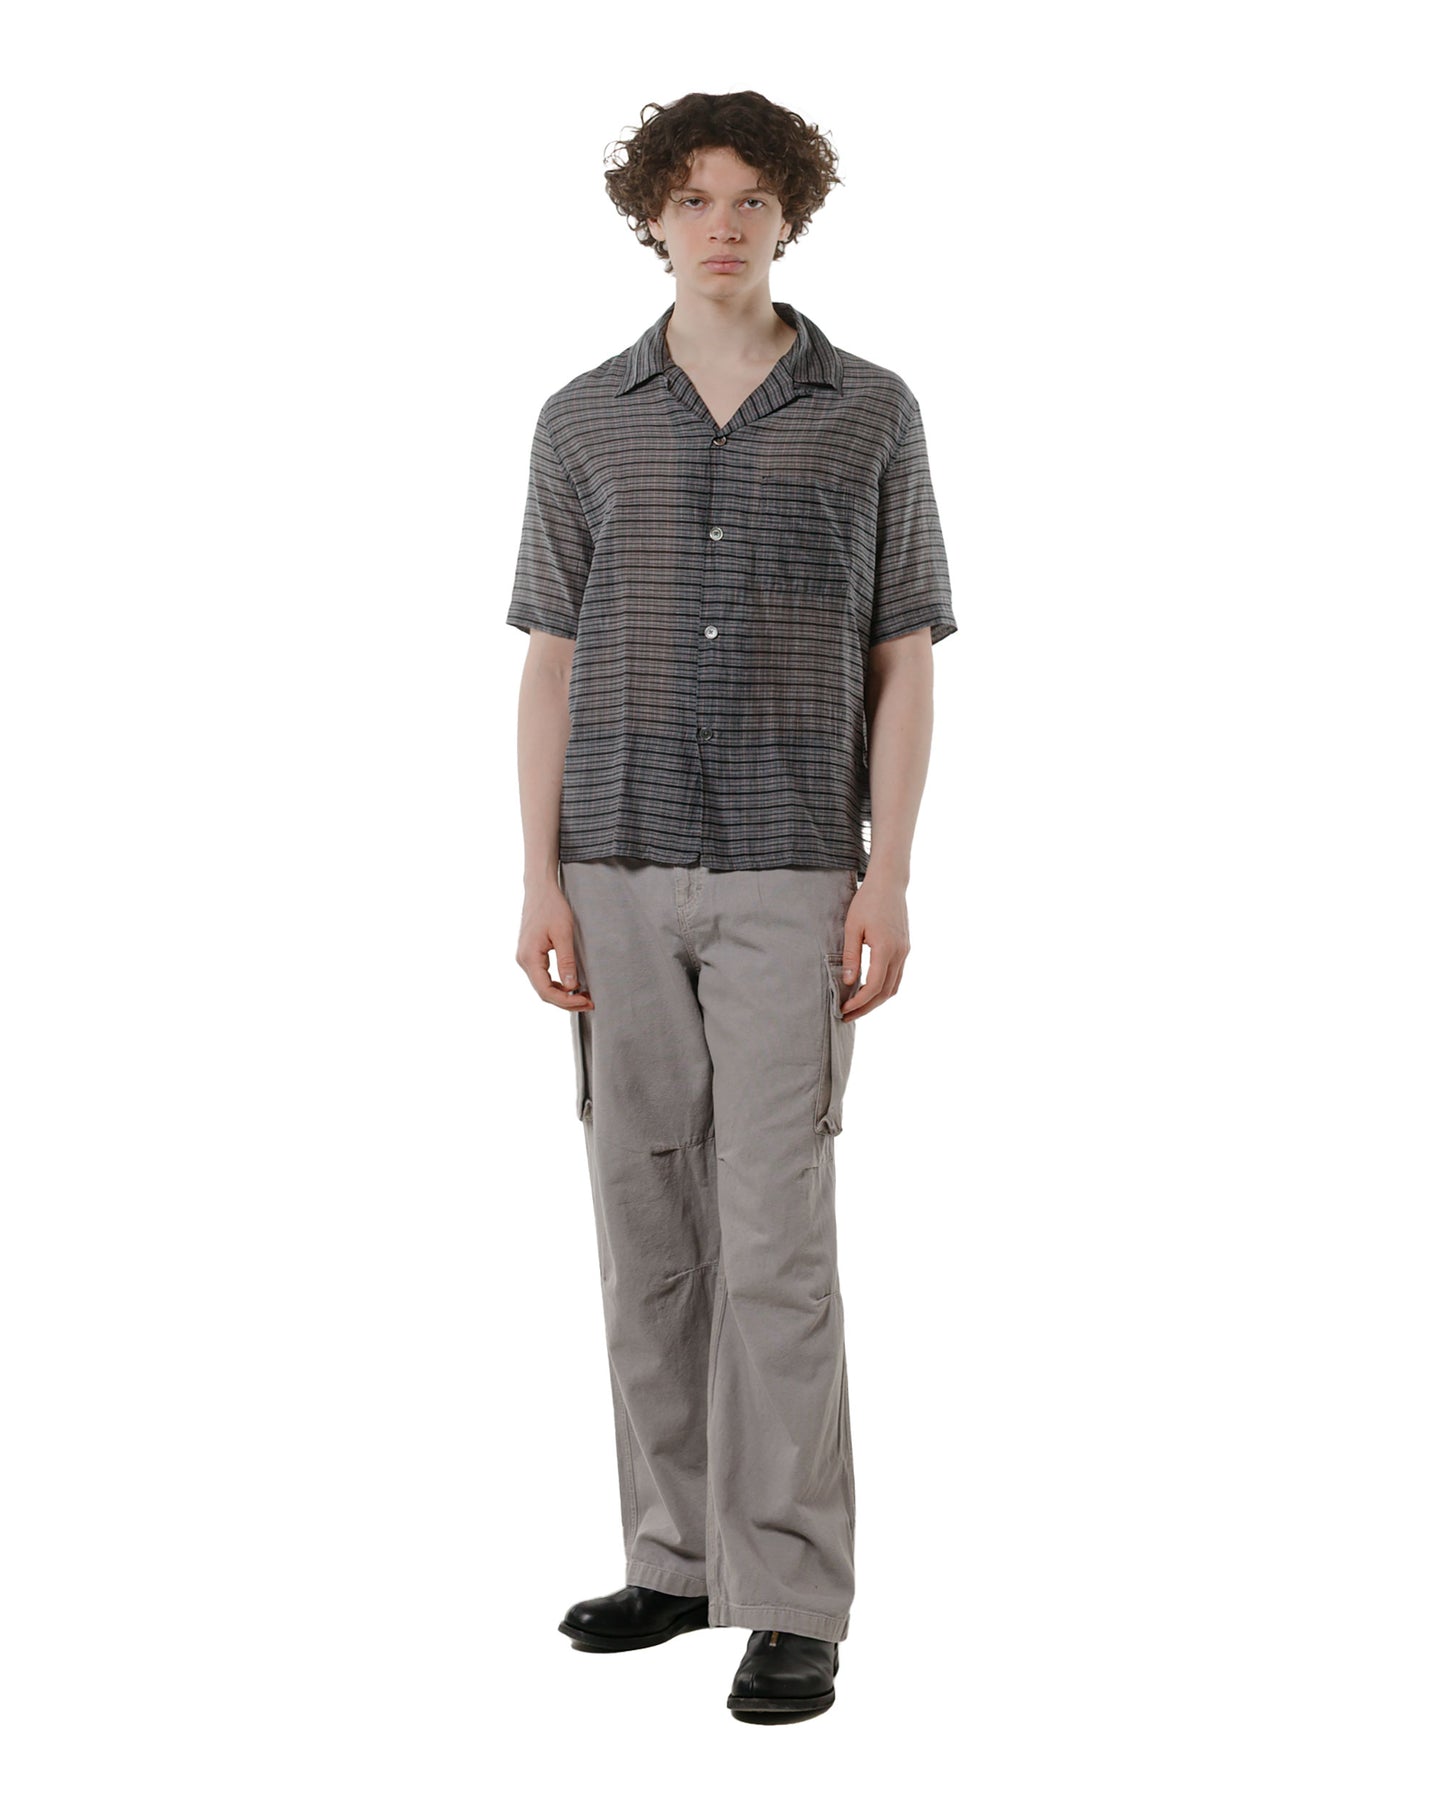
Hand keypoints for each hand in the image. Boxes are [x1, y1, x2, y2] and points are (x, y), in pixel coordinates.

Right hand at [516, 879, 593, 1009]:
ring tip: (583, 996)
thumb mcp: (564, 933)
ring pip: (543, 986)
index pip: (546, 991)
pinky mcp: (530, 954)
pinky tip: (572, 985)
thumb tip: (571, 986)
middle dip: (566, 1001)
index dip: (566, 1001)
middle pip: (544, 992)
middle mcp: (523, 960)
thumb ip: (567, 961)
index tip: (585, 1002)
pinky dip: (557, 984)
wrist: (539, 889)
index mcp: (529, 957)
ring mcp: (525, 958)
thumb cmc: (551, 906)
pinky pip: (542, 977)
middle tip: (589, 1003)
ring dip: (562, 994)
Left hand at [839, 874, 909, 1020]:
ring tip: (856, 1007)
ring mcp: (905, 951)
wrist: (889, 883)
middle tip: (847, 1016)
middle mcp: (900, 953)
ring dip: (876, 1000)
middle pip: (886, 992)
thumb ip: (850, 956)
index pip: (874, 986)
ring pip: (894, 986)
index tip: (844, 1009)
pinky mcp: (905, 948)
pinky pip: (897, 975)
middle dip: (867, 1008)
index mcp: (886, 949)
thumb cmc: (867, 901)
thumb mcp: (852, 927)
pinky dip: (883, 988)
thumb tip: (848, 982)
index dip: (859, 1002)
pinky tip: (868, 990)